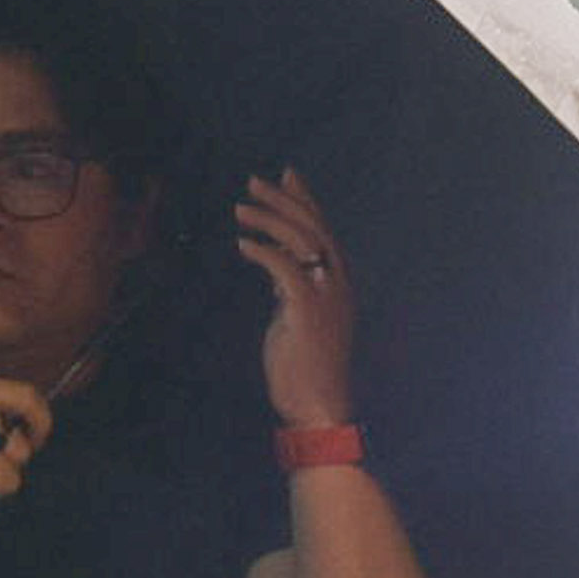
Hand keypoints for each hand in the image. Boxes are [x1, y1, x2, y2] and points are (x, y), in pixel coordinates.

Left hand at [235, 168, 355, 428]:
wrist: (318, 402)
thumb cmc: (306, 364)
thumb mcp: (298, 315)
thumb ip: (292, 287)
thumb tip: (276, 263)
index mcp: (337, 280)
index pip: (322, 228)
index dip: (304, 199)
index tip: (286, 175)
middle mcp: (337, 282)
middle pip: (312, 227)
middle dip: (283, 200)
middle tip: (254, 182)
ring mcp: (325, 295)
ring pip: (299, 242)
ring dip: (269, 220)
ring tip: (241, 208)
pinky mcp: (307, 310)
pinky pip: (285, 269)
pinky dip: (263, 252)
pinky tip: (242, 244)